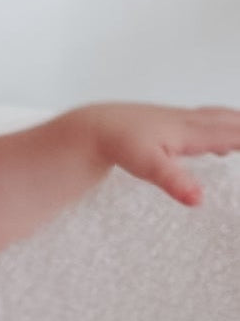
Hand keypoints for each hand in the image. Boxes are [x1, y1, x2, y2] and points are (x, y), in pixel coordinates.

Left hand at [80, 103, 239, 205]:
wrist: (95, 126)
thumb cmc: (120, 143)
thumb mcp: (147, 166)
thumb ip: (174, 181)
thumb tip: (199, 200)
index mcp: (193, 132)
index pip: (238, 136)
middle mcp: (194, 121)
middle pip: (235, 123)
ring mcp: (184, 120)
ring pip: (223, 120)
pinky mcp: (172, 124)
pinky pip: (208, 124)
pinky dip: (224, 129)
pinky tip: (220, 144)